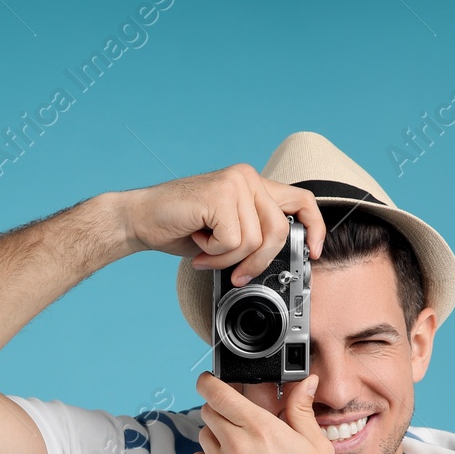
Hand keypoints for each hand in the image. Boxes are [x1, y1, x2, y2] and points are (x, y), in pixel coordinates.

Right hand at [113, 164, 325, 285]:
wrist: (139, 219)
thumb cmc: (179, 228)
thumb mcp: (226, 233)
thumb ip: (253, 236)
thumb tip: (278, 261)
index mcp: (253, 184)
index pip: (301, 200)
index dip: (315, 227)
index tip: (314, 252)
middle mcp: (247, 178)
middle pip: (279, 231)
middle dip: (258, 262)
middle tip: (236, 275)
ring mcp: (235, 183)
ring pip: (254, 241)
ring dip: (227, 259)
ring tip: (206, 252)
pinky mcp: (220, 195)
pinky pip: (233, 241)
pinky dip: (214, 253)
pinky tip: (197, 241)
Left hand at [188, 370, 339, 453]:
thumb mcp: (315, 446)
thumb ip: (301, 410)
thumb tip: (305, 382)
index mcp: (260, 428)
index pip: (218, 393)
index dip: (209, 382)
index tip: (209, 381)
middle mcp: (235, 444)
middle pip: (208, 411)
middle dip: (219, 410)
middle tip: (236, 420)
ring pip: (204, 436)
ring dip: (217, 436)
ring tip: (240, 450)